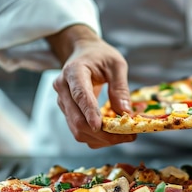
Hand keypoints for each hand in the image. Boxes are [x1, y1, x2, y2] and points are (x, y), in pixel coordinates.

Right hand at [47, 25, 136, 147]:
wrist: (82, 53)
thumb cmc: (100, 56)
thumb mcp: (116, 64)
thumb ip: (120, 87)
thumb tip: (125, 113)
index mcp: (74, 72)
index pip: (80, 95)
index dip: (89, 112)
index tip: (99, 126)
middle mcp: (63, 88)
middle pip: (77, 119)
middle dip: (102, 133)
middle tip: (129, 136)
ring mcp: (63, 102)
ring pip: (77, 130)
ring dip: (101, 138)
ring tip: (124, 136)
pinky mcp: (67, 112)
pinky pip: (80, 131)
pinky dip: (97, 137)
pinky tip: (113, 134)